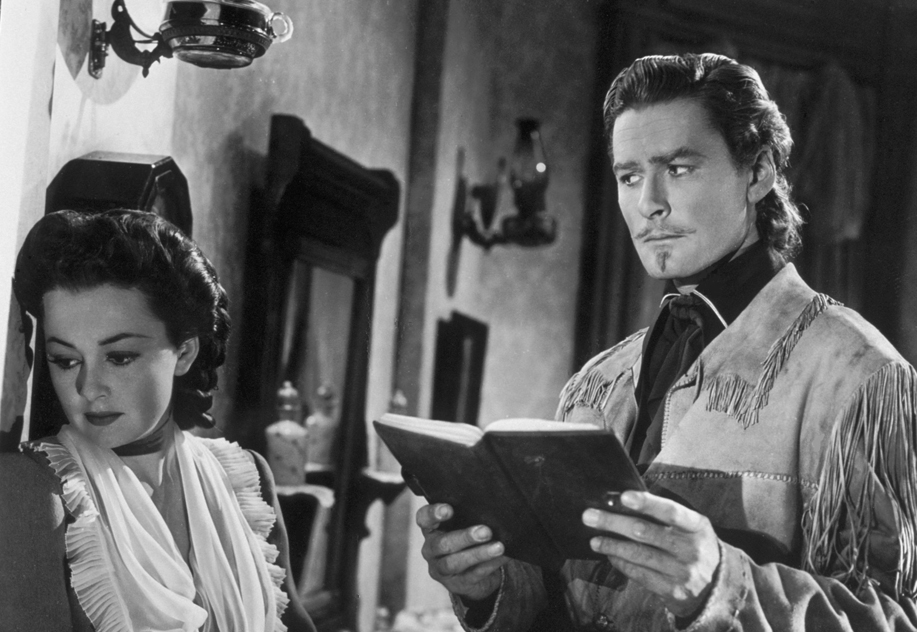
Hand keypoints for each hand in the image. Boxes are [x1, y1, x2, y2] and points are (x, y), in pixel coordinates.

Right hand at [416, 503, 507, 599]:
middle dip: (464, 537)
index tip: (449, 509)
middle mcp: (431, 550)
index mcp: (431, 529)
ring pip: (454, 563)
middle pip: (442, 544)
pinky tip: (502, 556)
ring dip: (478, 554)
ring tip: (498, 547)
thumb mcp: (462, 526)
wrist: (471, 573)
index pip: (424, 518)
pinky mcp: (456, 584)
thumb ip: (469, 516)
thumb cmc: (466, 540)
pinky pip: (473, 575)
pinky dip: (489, 565)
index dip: (433, 514)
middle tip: (486, 531)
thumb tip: (492, 508)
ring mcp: (441, 569)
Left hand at [583, 491, 719, 617]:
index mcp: (697, 526)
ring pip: (639, 554)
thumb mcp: (690, 528)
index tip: (623, 497)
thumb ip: (664, 516)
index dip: (647, 503)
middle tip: (590, 516)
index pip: (671, 511)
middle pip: (646, 532)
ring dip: (612, 545)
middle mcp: (692, 549)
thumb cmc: (693, 546)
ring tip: (595, 540)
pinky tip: (610, 555)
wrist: (717, 586)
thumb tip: (622, 502)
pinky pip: (640, 574)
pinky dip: (621, 563)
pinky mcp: (673, 591)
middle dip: (614, 522)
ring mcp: (683, 572)